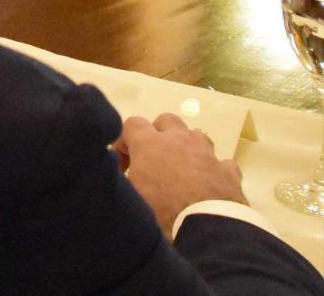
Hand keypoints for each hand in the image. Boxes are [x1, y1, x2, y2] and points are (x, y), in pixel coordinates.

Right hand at [117, 113, 247, 235]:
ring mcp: (207, 153)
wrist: (208, 228)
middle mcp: (179, 140)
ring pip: (196, 136)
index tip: (125, 164)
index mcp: (150, 143)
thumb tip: (120, 171)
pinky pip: (221, 162)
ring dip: (187, 148)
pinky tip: (210, 184)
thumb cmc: (163, 211)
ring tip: (183, 170)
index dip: (125, 141)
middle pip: (167, 120)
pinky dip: (214, 170)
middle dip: (159, 134)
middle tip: (155, 160)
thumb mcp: (131, 195)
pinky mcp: (229, 171)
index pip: (132, 124)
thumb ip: (123, 177)